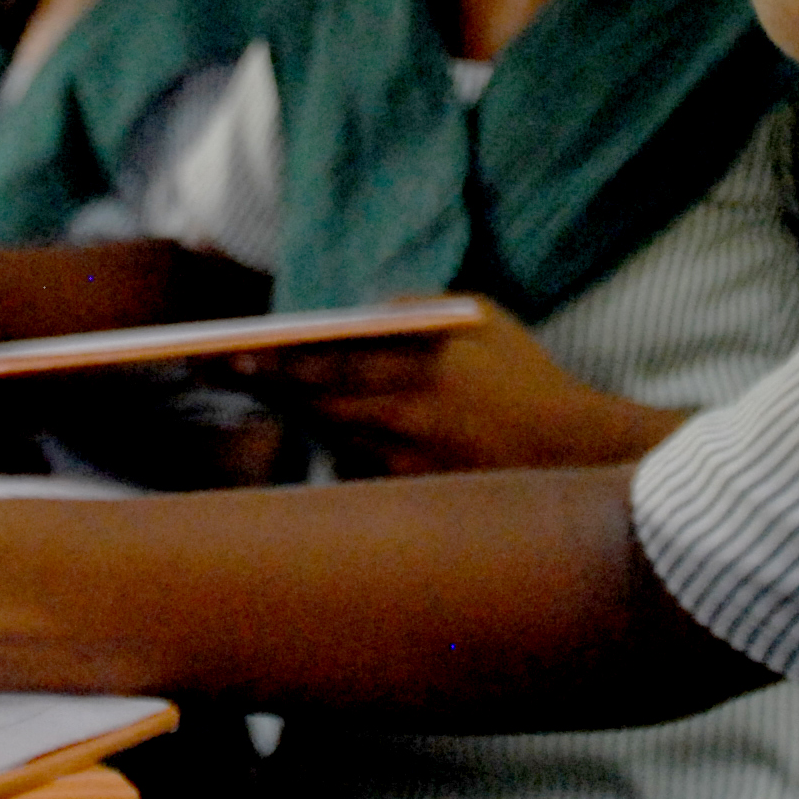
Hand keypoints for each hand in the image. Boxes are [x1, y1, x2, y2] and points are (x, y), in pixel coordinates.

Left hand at [245, 300, 685, 476]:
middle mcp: (408, 410)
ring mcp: (408, 456)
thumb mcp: (480, 317)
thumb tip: (364, 312)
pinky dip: (342, 447)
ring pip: (333, 434)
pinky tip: (329, 432)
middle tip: (223, 367)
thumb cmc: (528, 378)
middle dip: (271, 383)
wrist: (575, 454)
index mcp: (421, 360)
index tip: (232, 351)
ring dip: (302, 414)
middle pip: (317, 399)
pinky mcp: (415, 490)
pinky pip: (361, 466)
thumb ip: (416, 308)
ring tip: (265, 389)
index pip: (328, 358)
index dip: (274, 357)